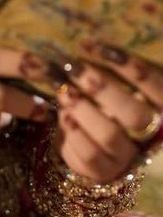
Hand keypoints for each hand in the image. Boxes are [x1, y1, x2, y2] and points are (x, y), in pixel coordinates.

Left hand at [49, 41, 162, 183]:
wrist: (93, 145)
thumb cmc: (107, 105)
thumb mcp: (117, 87)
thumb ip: (112, 73)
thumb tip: (89, 44)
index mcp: (160, 112)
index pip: (160, 90)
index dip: (135, 70)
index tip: (104, 48)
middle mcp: (150, 137)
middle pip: (135, 115)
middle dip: (102, 89)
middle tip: (74, 66)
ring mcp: (128, 157)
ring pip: (109, 134)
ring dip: (82, 109)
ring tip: (64, 90)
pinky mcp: (105, 172)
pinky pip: (88, 153)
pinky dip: (73, 130)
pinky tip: (63, 114)